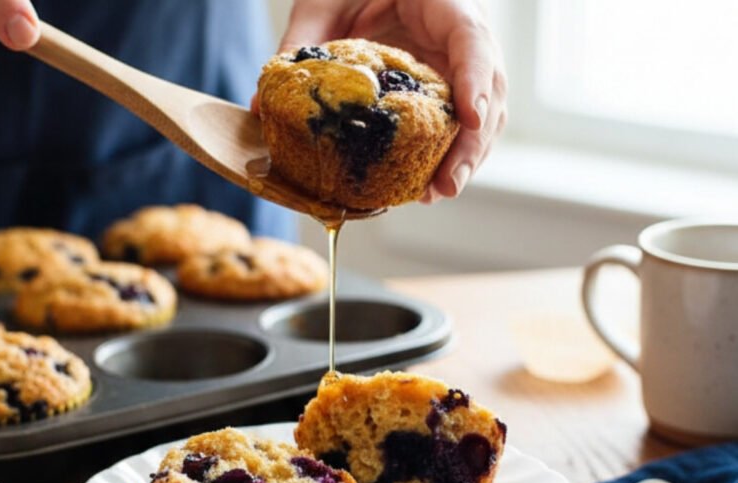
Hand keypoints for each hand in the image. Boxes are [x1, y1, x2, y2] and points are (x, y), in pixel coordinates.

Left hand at [276, 0, 506, 200]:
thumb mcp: (324, 0)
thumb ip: (301, 44)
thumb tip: (263, 107)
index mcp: (444, 3)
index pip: (471, 39)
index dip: (476, 79)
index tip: (469, 117)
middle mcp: (462, 37)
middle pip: (489, 90)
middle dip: (471, 142)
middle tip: (445, 185)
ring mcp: (461, 64)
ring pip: (483, 113)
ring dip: (464, 158)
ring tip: (434, 193)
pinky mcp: (449, 87)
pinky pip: (461, 122)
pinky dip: (449, 153)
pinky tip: (426, 182)